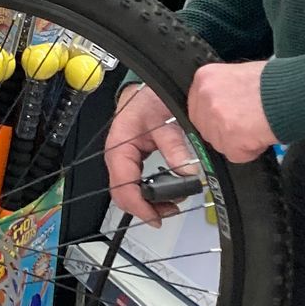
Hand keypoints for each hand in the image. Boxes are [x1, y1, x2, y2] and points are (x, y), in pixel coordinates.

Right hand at [105, 83, 200, 222]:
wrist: (147, 89)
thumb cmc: (149, 99)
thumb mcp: (166, 123)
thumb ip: (175, 148)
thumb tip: (187, 174)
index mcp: (119, 147)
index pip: (123, 187)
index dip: (139, 206)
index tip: (156, 217)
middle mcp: (117, 156)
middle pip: (122, 194)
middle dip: (144, 208)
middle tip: (168, 212)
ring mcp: (122, 158)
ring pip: (127, 191)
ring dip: (147, 202)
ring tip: (170, 204)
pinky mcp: (130, 159)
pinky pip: (133, 182)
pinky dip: (147, 192)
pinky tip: (162, 194)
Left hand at [187, 61, 277, 163]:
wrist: (294, 91)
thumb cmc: (274, 82)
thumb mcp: (239, 75)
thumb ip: (223, 91)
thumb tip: (220, 109)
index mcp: (205, 77)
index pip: (197, 108)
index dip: (216, 118)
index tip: (229, 120)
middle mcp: (205, 95)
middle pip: (206, 128)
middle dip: (226, 132)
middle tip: (247, 125)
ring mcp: (215, 116)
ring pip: (219, 143)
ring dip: (239, 142)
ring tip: (257, 127)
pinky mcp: (229, 136)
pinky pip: (235, 154)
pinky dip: (250, 151)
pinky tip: (261, 135)